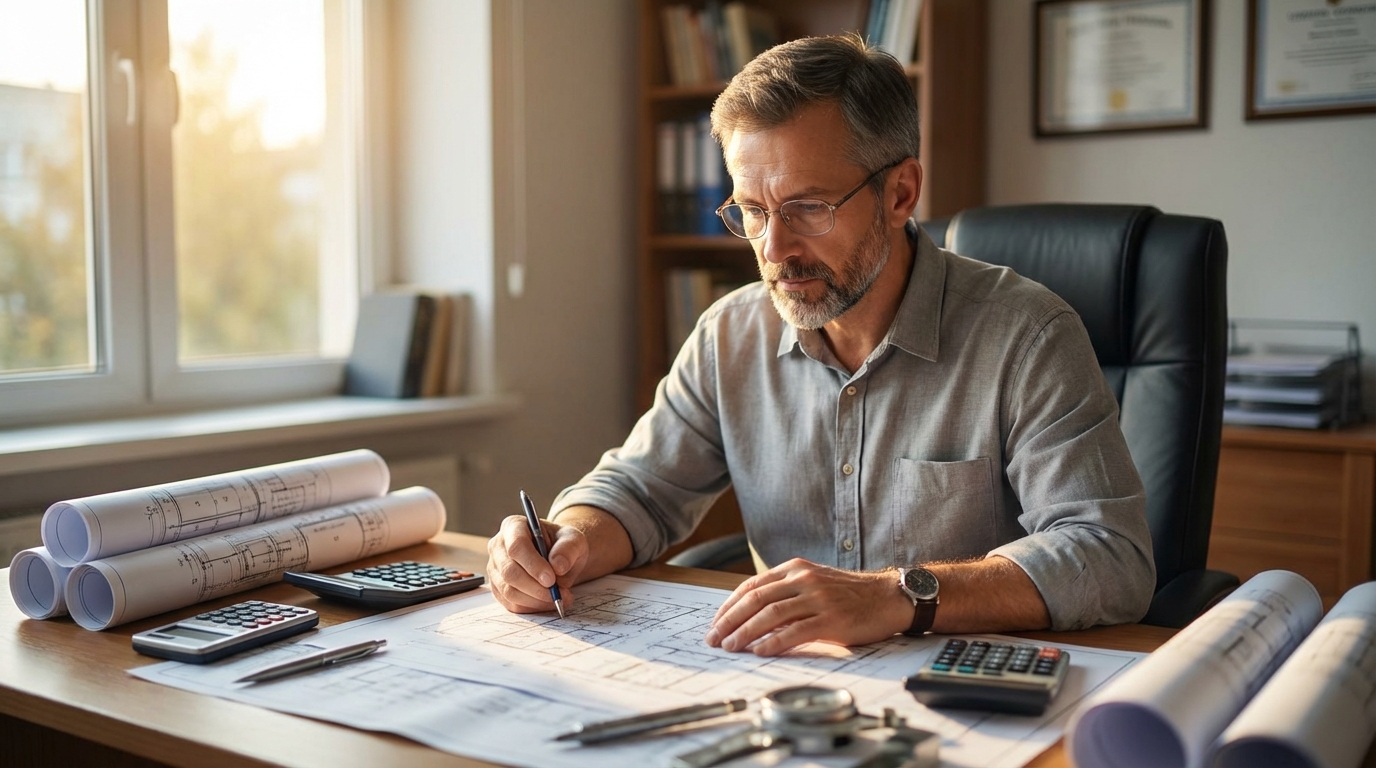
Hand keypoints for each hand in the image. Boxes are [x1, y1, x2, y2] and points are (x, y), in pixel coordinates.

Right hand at [486, 514, 588, 612]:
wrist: (558, 558)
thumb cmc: (562, 545)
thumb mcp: (574, 540)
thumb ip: (568, 549)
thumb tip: (557, 566)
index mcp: (513, 526)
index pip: (516, 546)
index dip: (532, 564)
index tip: (551, 579)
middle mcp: (498, 546)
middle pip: (509, 572)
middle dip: (535, 587)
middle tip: (558, 594)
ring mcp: (495, 569)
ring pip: (509, 591)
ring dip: (535, 600)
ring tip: (558, 598)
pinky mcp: (498, 588)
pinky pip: (511, 603)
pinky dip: (531, 607)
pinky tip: (547, 602)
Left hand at [703, 559, 909, 655]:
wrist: (888, 597)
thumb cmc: (850, 594)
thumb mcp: (814, 582)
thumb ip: (786, 592)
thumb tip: (751, 615)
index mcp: (795, 568)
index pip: (751, 585)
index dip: (729, 606)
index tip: (716, 623)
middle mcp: (804, 579)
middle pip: (755, 599)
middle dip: (729, 620)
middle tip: (714, 638)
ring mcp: (818, 598)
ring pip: (771, 614)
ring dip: (745, 632)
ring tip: (730, 646)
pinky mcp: (832, 619)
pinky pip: (796, 631)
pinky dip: (774, 642)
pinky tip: (759, 650)